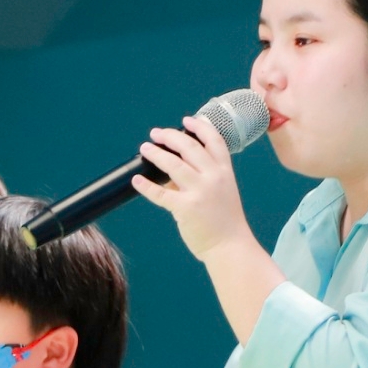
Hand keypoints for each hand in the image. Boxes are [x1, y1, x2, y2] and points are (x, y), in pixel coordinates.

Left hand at [135, 114, 259, 261]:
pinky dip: (146, 186)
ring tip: (145, 148)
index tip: (186, 120)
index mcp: (224, 171)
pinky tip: (137, 180)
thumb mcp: (221, 192)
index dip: (199, 126)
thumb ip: (200, 178)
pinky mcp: (185, 208)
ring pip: (173, 165)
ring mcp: (200, 192)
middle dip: (170, 136)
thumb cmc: (225, 221)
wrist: (230, 246)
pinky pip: (160, 193)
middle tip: (155, 134)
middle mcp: (213, 177)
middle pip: (189, 146)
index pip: (214, 140)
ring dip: (156, 154)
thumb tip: (171, 169)